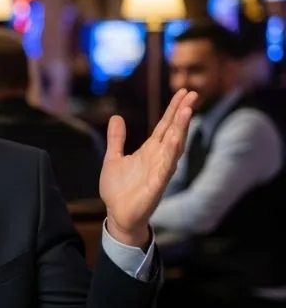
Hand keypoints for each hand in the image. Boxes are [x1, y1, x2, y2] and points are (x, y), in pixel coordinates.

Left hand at [100, 88, 196, 245]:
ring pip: (174, 146)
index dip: (174, 109)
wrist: (117, 215)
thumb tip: (116, 117)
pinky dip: (170, 154)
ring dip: (180, 128)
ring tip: (187, 109)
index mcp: (149, 151)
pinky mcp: (157, 185)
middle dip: (182, 113)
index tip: (184, 92)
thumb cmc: (118, 190)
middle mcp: (158, 158)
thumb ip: (116, 139)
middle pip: (173, 131)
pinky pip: (166, 167)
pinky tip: (175, 140)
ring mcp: (160, 171)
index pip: (164, 126)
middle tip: (193, 93)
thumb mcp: (113, 158)